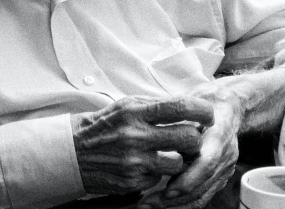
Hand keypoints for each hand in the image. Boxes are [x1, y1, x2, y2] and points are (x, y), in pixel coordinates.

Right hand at [71, 96, 214, 196]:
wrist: (75, 150)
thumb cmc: (107, 123)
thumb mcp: (129, 104)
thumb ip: (156, 105)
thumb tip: (188, 106)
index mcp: (137, 111)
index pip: (180, 107)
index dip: (201, 111)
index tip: (208, 114)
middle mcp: (137, 135)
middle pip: (187, 138)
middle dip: (195, 137)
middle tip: (192, 136)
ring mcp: (135, 161)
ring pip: (178, 162)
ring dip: (179, 158)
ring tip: (171, 151)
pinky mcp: (132, 181)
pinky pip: (160, 177)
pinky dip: (159, 171)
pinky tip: (150, 163)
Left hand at [139, 67, 284, 208]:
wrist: (230, 106)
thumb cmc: (206, 102)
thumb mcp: (193, 103)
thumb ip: (179, 120)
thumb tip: (155, 135)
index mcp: (220, 132)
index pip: (207, 162)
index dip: (188, 179)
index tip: (167, 190)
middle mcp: (226, 153)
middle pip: (204, 184)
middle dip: (176, 198)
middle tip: (148, 203)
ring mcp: (226, 167)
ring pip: (203, 194)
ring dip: (176, 205)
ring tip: (150, 205)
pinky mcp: (221, 175)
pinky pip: (204, 195)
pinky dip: (184, 203)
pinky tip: (164, 204)